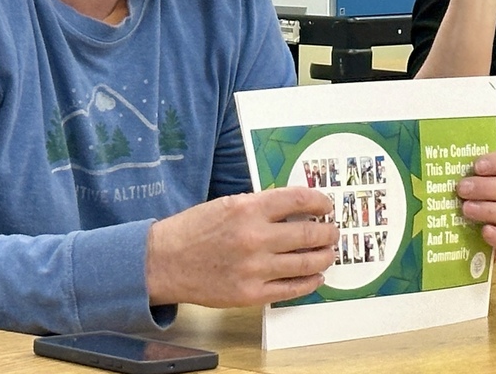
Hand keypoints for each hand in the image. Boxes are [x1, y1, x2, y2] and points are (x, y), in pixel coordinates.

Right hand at [145, 187, 337, 306]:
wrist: (162, 262)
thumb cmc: (194, 230)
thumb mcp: (227, 204)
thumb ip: (261, 206)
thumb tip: (297, 210)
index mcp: (248, 208)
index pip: (299, 200)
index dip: (320, 202)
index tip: (327, 205)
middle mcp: (255, 237)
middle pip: (309, 234)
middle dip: (328, 232)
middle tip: (333, 231)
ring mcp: (254, 269)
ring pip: (306, 263)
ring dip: (324, 257)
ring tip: (328, 253)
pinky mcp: (250, 294)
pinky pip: (291, 289)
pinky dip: (309, 282)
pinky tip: (315, 276)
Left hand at [455, 147, 495, 259]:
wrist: (475, 229)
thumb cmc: (474, 194)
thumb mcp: (472, 177)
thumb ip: (465, 168)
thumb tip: (442, 160)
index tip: (477, 166)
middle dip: (488, 188)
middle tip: (463, 189)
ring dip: (490, 210)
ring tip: (466, 209)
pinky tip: (485, 232)